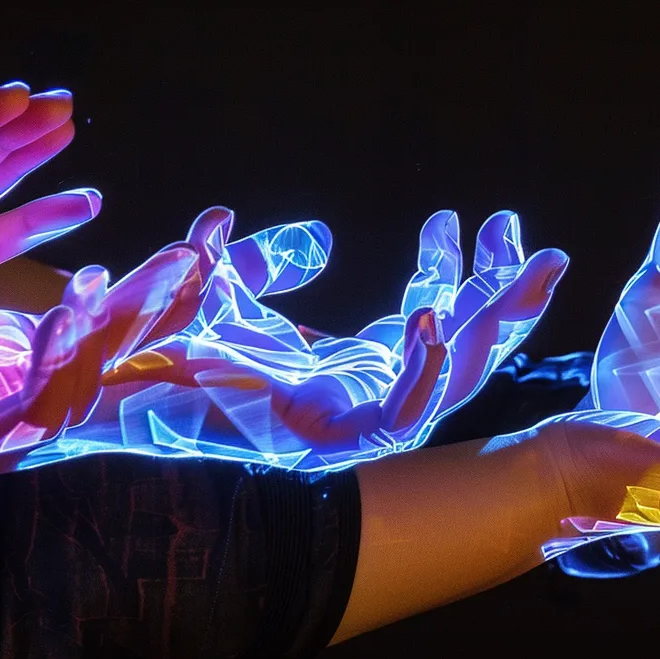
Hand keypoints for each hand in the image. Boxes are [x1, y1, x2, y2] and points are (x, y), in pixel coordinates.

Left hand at [90, 209, 567, 469]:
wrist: (119, 412)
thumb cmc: (168, 371)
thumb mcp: (218, 305)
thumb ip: (243, 267)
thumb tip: (242, 221)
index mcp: (361, 373)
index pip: (438, 317)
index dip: (462, 267)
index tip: (464, 215)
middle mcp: (374, 399)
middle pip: (472, 349)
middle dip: (513, 296)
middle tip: (540, 243)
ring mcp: (364, 424)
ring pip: (461, 378)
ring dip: (498, 324)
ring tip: (530, 269)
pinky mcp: (340, 444)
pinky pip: (404, 409)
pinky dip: (426, 364)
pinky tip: (435, 315)